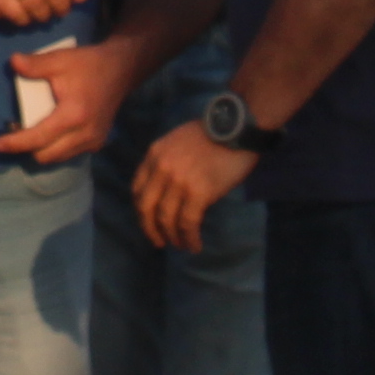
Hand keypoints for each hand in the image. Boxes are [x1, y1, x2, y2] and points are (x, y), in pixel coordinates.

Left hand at [0, 38, 118, 165]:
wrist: (121, 70)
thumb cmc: (88, 64)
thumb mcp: (60, 59)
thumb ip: (35, 64)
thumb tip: (11, 63)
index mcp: (73, 115)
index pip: (39, 138)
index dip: (16, 143)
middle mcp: (85, 134)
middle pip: (45, 156)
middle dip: (25, 148)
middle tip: (11, 130)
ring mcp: (93, 141)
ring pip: (56, 158)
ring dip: (39, 150)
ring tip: (25, 132)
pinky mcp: (97, 142)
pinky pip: (68, 154)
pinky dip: (53, 148)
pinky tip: (45, 132)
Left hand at [136, 122, 252, 251]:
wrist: (236, 129)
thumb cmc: (212, 134)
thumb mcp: (177, 140)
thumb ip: (167, 161)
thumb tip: (167, 188)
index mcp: (154, 154)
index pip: (137, 188)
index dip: (142, 209)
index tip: (149, 220)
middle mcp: (161, 168)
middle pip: (146, 207)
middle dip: (150, 229)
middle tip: (158, 241)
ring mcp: (179, 181)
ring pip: (167, 218)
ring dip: (172, 237)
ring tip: (181, 245)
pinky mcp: (198, 192)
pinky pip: (188, 223)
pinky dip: (190, 238)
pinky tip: (194, 245)